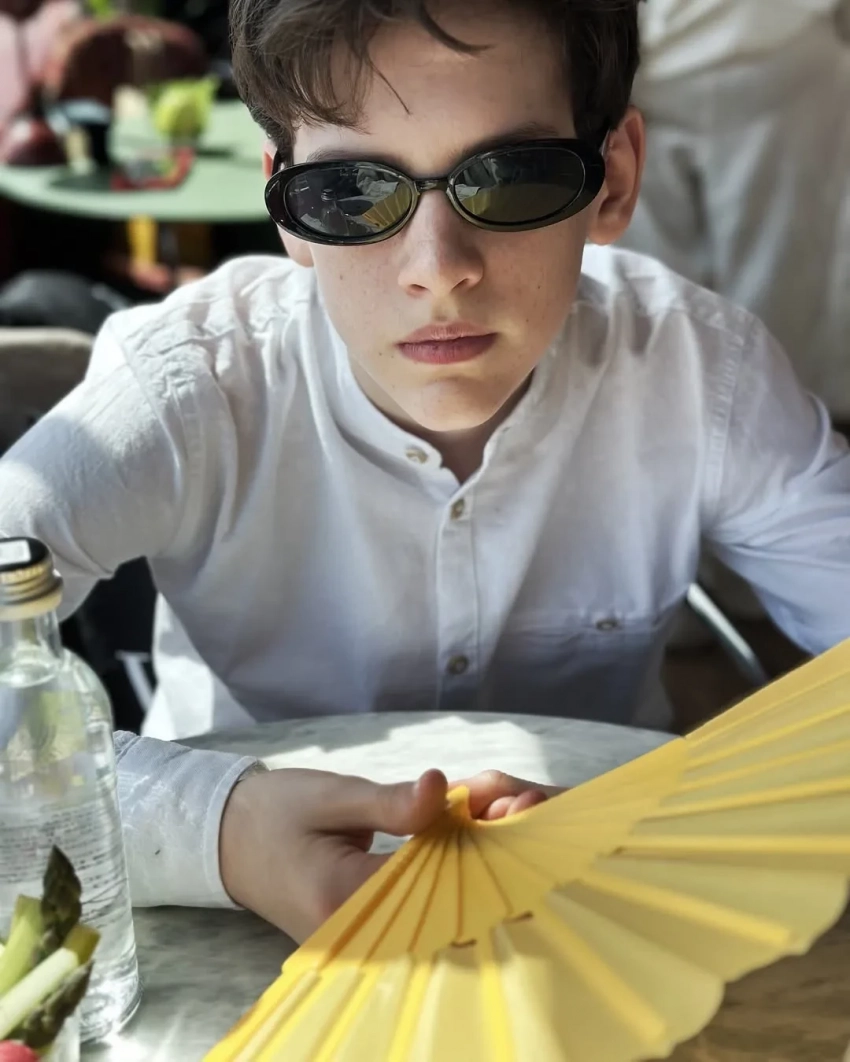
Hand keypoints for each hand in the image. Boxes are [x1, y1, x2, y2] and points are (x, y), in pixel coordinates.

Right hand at [219, 766, 560, 941]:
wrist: (231, 840)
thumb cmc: (277, 812)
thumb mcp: (333, 794)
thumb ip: (390, 801)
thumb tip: (441, 790)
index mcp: (344, 899)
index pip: (436, 882)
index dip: (481, 841)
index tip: (517, 805)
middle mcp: (358, 935)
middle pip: (447, 906)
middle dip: (491, 857)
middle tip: (520, 804)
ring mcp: (364, 942)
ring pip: (442, 911)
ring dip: (477, 866)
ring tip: (502, 815)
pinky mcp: (370, 933)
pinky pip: (425, 909)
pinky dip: (453, 874)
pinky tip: (472, 836)